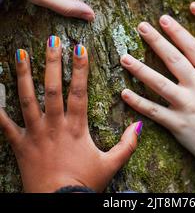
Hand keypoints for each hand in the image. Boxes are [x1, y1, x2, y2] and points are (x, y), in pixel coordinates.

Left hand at [0, 37, 140, 192]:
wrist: (58, 205)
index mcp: (76, 127)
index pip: (79, 91)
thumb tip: (139, 125)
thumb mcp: (110, 165)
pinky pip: (6, 125)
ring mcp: (35, 133)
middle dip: (52, 62)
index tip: (80, 47)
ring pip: (28, 100)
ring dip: (24, 75)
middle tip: (52, 40)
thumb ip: (126, 145)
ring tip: (20, 53)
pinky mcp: (20, 145)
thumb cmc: (83, 185)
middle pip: (52, 89)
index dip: (80, 69)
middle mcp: (55, 125)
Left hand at [120, 16, 194, 191]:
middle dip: (156, 41)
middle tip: (141, 26)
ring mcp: (186, 105)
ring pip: (159, 83)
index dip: (178, 32)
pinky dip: (138, 102)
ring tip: (124, 57)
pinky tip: (124, 92)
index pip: (193, 48)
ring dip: (140, 69)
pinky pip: (154, 111)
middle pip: (173, 59)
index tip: (164, 19)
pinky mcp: (177, 124)